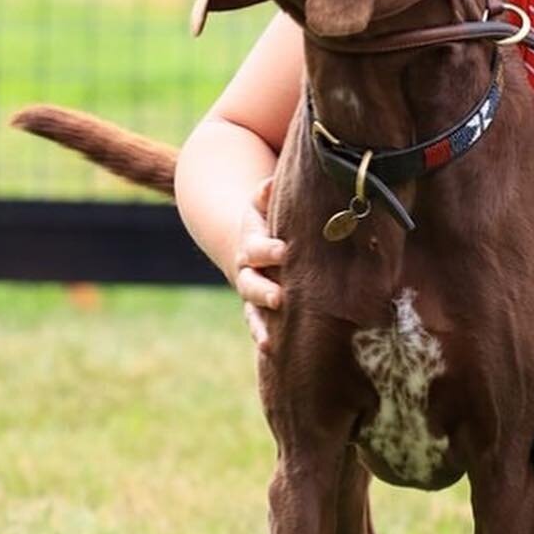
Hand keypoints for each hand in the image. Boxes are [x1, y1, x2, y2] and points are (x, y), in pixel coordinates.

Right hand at [234, 175, 286, 349]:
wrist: (255, 241)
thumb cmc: (270, 217)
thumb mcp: (264, 202)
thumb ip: (266, 193)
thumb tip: (273, 183)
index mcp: (252, 242)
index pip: (258, 248)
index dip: (268, 250)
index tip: (285, 251)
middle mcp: (249, 270)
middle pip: (251, 283)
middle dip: (264, 291)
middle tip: (280, 298)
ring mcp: (253, 293)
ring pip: (252, 310)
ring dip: (260, 325)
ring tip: (269, 340)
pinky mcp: (260, 309)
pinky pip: (258, 325)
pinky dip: (262, 337)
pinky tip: (271, 351)